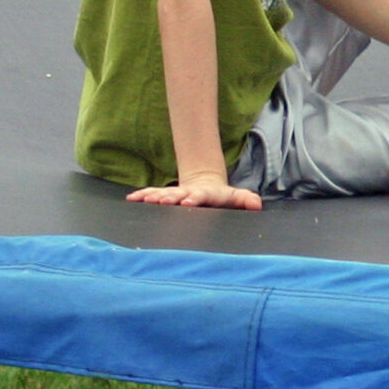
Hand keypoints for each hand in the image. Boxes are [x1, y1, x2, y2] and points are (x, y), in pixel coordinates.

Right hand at [127, 172, 261, 210]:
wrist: (205, 184)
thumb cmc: (220, 197)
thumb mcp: (233, 197)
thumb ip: (245, 199)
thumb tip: (257, 204)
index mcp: (204, 194)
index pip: (200, 196)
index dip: (194, 198)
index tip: (187, 201)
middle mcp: (187, 193)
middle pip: (178, 194)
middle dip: (170, 197)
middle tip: (162, 200)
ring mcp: (175, 194)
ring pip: (162, 194)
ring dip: (153, 196)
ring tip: (144, 200)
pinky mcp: (164, 196)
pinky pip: (151, 194)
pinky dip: (141, 196)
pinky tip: (131, 199)